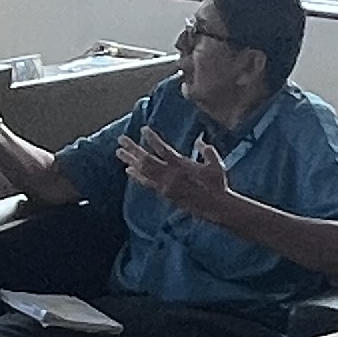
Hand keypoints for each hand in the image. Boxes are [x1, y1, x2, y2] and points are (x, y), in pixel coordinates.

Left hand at [117, 125, 231, 217]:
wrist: (216, 207)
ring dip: (130, 161)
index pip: (163, 149)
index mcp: (182, 165)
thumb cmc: (218, 184)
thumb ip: (206, 150)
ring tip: (119, 152)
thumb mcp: (215, 164)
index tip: (143, 129)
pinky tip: (129, 170)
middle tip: (121, 139)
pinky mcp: (165, 194)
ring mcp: (166, 186)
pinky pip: (147, 183)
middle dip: (133, 149)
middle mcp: (170, 175)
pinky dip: (137, 176)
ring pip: (144, 172)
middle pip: (147, 160)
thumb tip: (200, 140)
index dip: (152, 139)